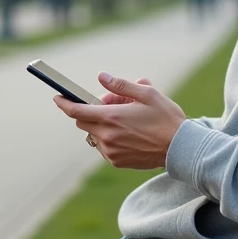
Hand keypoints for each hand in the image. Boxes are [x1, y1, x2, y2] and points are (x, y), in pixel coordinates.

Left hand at [54, 72, 186, 169]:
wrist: (180, 148)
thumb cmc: (165, 118)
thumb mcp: (147, 94)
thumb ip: (121, 85)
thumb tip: (101, 77)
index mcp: (112, 117)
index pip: (77, 111)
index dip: (64, 104)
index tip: (57, 98)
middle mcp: (107, 136)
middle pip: (83, 122)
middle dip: (92, 111)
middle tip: (115, 104)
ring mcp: (111, 151)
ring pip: (94, 134)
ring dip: (102, 125)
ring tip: (126, 120)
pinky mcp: (116, 162)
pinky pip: (103, 147)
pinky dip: (109, 138)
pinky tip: (129, 134)